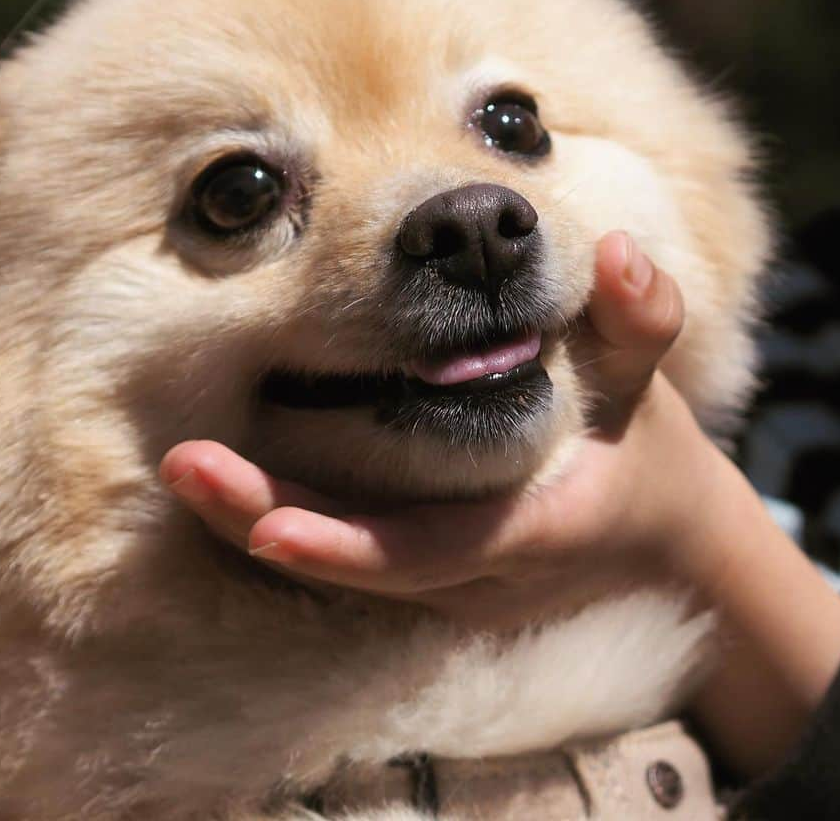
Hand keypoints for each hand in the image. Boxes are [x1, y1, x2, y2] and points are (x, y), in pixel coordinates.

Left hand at [159, 231, 731, 628]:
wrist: (656, 540)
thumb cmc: (645, 454)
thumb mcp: (649, 387)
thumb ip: (640, 319)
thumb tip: (616, 250)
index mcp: (532, 530)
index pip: (435, 550)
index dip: (351, 549)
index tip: (267, 529)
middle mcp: (478, 579)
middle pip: (359, 569)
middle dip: (264, 522)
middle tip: (183, 466)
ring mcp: (450, 590)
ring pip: (341, 570)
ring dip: (255, 522)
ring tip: (185, 465)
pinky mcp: (430, 581)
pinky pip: (349, 560)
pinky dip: (286, 524)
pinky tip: (225, 483)